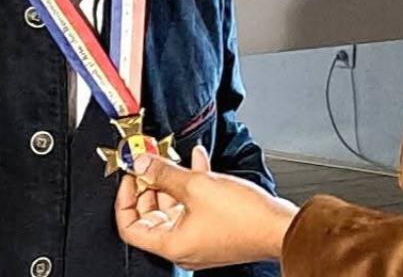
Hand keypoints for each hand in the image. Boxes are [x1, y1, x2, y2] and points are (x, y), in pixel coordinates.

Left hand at [115, 145, 298, 269]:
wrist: (278, 226)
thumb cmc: (244, 217)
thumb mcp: (198, 186)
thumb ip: (165, 173)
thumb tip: (143, 163)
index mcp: (171, 243)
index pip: (130, 227)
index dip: (125, 199)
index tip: (131, 176)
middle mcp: (182, 245)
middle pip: (151, 215)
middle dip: (150, 185)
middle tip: (150, 163)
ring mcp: (199, 238)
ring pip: (174, 208)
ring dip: (173, 180)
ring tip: (174, 157)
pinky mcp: (215, 228)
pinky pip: (194, 206)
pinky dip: (193, 184)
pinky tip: (199, 162)